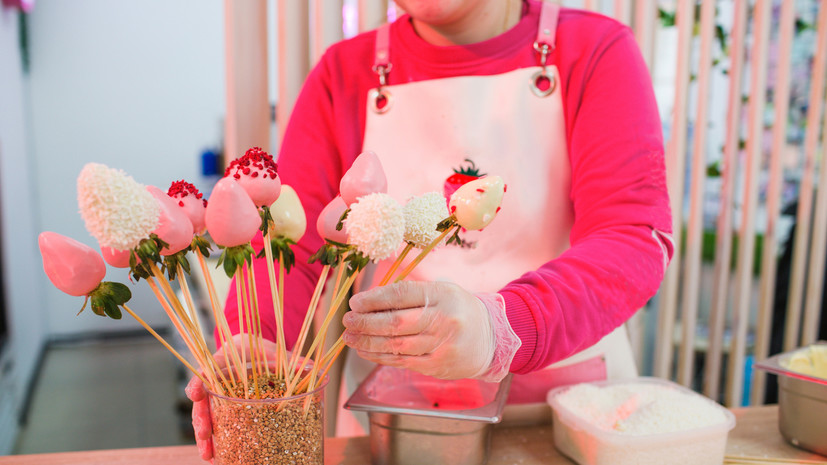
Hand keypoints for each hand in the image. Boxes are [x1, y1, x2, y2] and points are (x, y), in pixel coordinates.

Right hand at [185, 334, 278, 461]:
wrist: (256, 353)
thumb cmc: (262, 351)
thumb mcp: (275, 352)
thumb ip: (290, 360)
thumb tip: (314, 367)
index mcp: (226, 362)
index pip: (209, 369)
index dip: (199, 381)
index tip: (194, 393)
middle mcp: (218, 382)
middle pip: (204, 400)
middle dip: (201, 418)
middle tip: (204, 433)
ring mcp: (220, 398)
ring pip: (207, 417)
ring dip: (205, 437)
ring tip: (208, 455)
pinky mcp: (226, 411)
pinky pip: (218, 425)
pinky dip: (217, 441)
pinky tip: (218, 457)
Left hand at [342, 281, 496, 379]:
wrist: (491, 337)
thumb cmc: (457, 309)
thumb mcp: (440, 291)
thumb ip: (409, 294)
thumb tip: (368, 302)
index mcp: (441, 294)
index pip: (401, 295)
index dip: (374, 300)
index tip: (355, 303)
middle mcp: (443, 319)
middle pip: (396, 323)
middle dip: (366, 323)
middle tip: (348, 321)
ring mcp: (441, 345)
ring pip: (396, 345)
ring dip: (368, 342)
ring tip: (350, 337)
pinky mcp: (438, 365)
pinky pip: (402, 361)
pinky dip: (380, 356)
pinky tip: (366, 351)